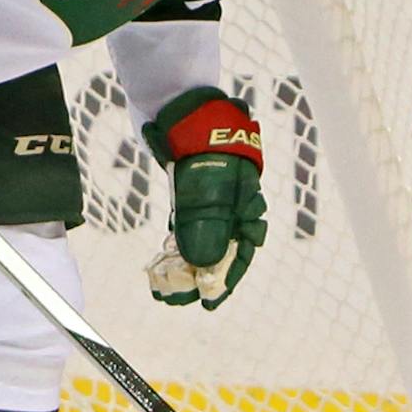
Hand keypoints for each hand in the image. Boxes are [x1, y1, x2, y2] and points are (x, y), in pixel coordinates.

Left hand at [142, 88, 267, 309]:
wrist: (185, 109)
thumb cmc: (204, 148)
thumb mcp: (206, 193)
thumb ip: (205, 229)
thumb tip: (201, 267)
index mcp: (246, 206)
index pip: (240, 252)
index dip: (226, 280)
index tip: (209, 303)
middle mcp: (232, 204)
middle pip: (220, 249)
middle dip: (201, 277)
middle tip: (177, 300)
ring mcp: (210, 196)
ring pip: (201, 237)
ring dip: (185, 263)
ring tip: (165, 287)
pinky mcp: (187, 188)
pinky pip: (185, 222)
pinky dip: (176, 241)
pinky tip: (165, 258)